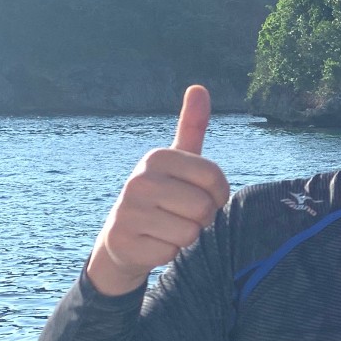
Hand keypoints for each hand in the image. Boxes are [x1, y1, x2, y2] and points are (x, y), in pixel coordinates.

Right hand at [85, 85, 230, 296]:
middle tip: (181, 214)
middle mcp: (139, 180)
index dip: (218, 195)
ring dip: (186, 237)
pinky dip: (168, 253)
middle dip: (202, 219)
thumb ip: (192, 126)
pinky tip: (152, 242)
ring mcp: (129, 212)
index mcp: (157, 157)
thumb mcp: (177, 161)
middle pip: (205, 209)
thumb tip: (198, 87)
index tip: (202, 195)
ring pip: (191, 233)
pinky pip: (172, 253)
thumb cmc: (161, 195)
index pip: (215, 179)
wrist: (122, 238)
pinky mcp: (125, 242)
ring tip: (166, 227)